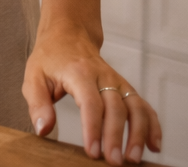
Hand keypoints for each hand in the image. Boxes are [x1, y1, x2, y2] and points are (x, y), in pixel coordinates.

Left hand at [24, 26, 161, 163]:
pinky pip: (143, 106)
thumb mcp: (33, 77)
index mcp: (79, 73)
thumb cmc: (49, 58)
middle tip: (113, 161)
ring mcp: (118, 81)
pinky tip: (154, 145)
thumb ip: (38, 104)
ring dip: (139, 133)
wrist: (68, 35)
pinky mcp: (125, 88)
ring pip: (136, 106)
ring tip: (134, 158)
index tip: (93, 151)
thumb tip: (43, 130)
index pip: (90, 103)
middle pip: (116, 107)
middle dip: (116, 136)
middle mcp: (103, 76)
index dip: (93, 128)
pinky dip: (152, 125)